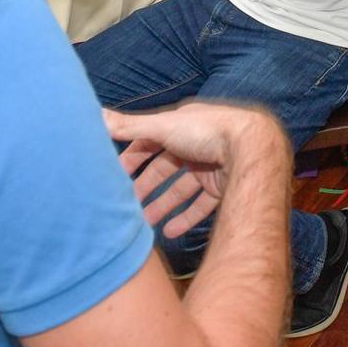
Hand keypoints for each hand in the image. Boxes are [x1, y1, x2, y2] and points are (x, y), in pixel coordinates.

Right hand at [105, 102, 285, 238]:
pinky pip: (202, 204)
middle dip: (146, 187)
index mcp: (181, 126)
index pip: (149, 141)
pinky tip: (170, 232)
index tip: (114, 178)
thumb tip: (94, 114)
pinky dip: (186, 217)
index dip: (132, 158)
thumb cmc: (207, 131)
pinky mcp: (226, 186)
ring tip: (144, 225)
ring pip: (182, 189)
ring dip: (163, 205)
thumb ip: (128, 126)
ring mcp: (213, 166)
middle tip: (126, 208)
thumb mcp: (162, 126)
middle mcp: (197, 144)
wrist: (253, 146)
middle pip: (165, 168)